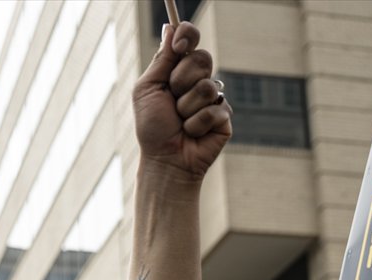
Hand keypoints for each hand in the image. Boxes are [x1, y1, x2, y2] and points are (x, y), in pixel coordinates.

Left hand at [132, 22, 230, 178]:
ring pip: (208, 87)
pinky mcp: (224, 117)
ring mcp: (213, 98)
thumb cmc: (152, 128)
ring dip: (186, 108)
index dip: (188, 34)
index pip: (190, 39)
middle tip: (172, 98)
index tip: (180, 44)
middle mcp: (198, 79)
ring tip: (180, 121)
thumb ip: (161, 60)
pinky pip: (214, 110)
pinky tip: (192, 133)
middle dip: (181, 80)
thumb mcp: (147, 89)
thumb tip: (169, 27)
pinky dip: (197, 124)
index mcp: (178, 69)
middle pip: (202, 58)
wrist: (165, 160)